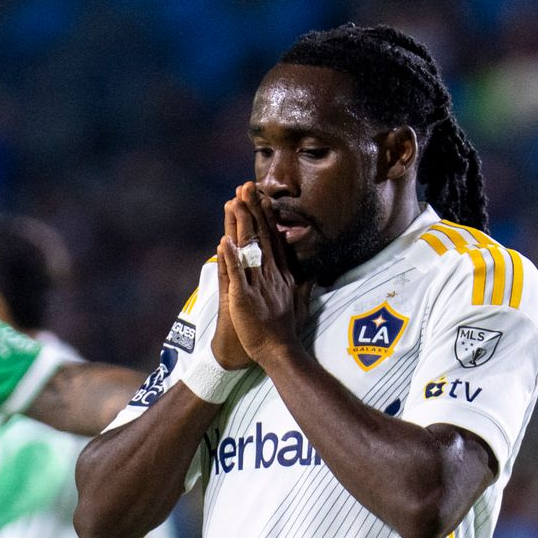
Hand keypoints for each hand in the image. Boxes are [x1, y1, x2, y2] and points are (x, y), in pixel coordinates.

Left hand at [218, 182, 311, 364]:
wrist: (278, 350)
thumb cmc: (286, 329)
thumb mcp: (299, 302)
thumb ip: (304, 284)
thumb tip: (313, 274)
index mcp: (281, 274)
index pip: (273, 238)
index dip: (266, 216)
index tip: (260, 197)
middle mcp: (271, 275)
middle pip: (261, 236)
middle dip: (253, 210)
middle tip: (246, 187)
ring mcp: (258, 285)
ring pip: (249, 249)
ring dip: (241, 224)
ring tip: (234, 202)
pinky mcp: (244, 298)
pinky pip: (236, 274)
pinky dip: (230, 258)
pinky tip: (224, 242)